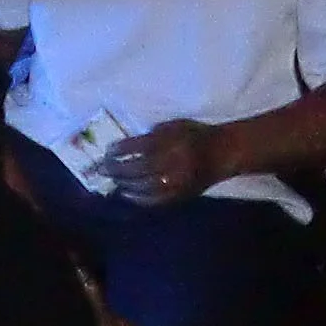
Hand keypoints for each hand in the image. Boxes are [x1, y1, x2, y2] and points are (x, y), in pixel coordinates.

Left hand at [100, 120, 220, 208]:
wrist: (223, 153)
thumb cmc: (196, 135)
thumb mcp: (174, 125)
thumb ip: (152, 134)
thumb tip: (127, 146)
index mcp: (172, 143)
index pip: (140, 147)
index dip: (121, 150)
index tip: (108, 150)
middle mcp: (174, 164)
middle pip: (138, 169)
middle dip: (116, 169)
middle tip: (102, 168)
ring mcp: (177, 182)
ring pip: (144, 187)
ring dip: (124, 184)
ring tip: (112, 180)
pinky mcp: (181, 195)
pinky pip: (155, 200)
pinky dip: (138, 198)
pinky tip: (126, 193)